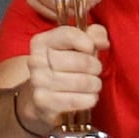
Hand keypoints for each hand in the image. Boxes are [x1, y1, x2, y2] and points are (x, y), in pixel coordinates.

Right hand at [11, 17, 104, 137]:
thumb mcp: (76, 47)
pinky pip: (78, 100)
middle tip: (94, 71)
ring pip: (83, 82)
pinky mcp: (44, 102)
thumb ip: (93, 36)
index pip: (69, 35)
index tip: (91, 49)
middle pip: (82, 61)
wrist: (40, 99)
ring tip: (92, 85)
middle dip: (95, 67)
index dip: (88, 42)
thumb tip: (102, 42)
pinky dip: (89, 100)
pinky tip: (86, 97)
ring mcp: (39, 82)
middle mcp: (36, 60)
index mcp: (41, 42)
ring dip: (94, 85)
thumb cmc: (63, 69)